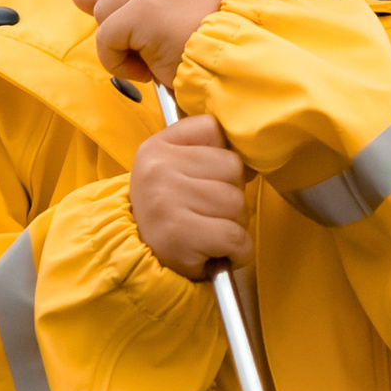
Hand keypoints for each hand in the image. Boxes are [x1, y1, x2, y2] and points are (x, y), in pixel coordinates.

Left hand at [71, 0, 224, 86]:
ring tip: (151, 55)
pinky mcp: (144, 10)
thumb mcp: (160, 11)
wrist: (227, 68)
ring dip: (119, 45)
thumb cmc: (198, 45)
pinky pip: (105, 38)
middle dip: (117, 20)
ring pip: (102, 12)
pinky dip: (117, 62)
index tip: (127, 8)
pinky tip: (145, 68)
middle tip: (149, 40)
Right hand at [129, 115, 247, 281]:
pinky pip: (236, 236)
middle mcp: (158, 169)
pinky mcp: (179, 235)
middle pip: (233, 167)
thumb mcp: (172, 170)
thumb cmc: (165, 214)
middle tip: (207, 214)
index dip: (220, 156)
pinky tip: (220, 253)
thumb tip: (253, 162)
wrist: (137, 261)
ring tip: (209, 234)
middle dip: (231, 195)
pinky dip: (238, 251)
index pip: (212, 128)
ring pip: (237, 202)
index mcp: (156, 147)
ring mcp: (167, 201)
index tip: (206, 179)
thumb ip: (205, 152)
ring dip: (234, 225)